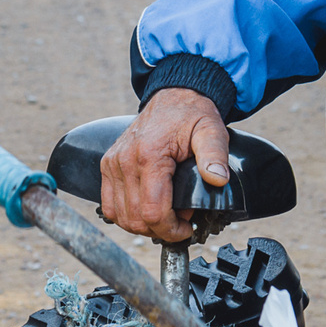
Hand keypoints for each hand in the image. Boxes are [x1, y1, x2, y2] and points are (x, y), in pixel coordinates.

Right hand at [99, 88, 229, 241]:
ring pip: (120, 216)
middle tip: (181, 221)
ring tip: (166, 214)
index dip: (171, 230)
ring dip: (143, 225)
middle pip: (135, 219)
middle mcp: (124, 160)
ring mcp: (112, 163)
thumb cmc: (192, 114)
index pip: (153, 212)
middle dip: (160, 230)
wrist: (173, 96)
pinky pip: (109, 204)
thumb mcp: (211, 130)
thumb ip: (215, 155)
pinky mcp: (108, 165)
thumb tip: (218, 179)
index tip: (187, 229)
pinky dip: (126, 215)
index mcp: (149, 155)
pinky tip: (146, 209)